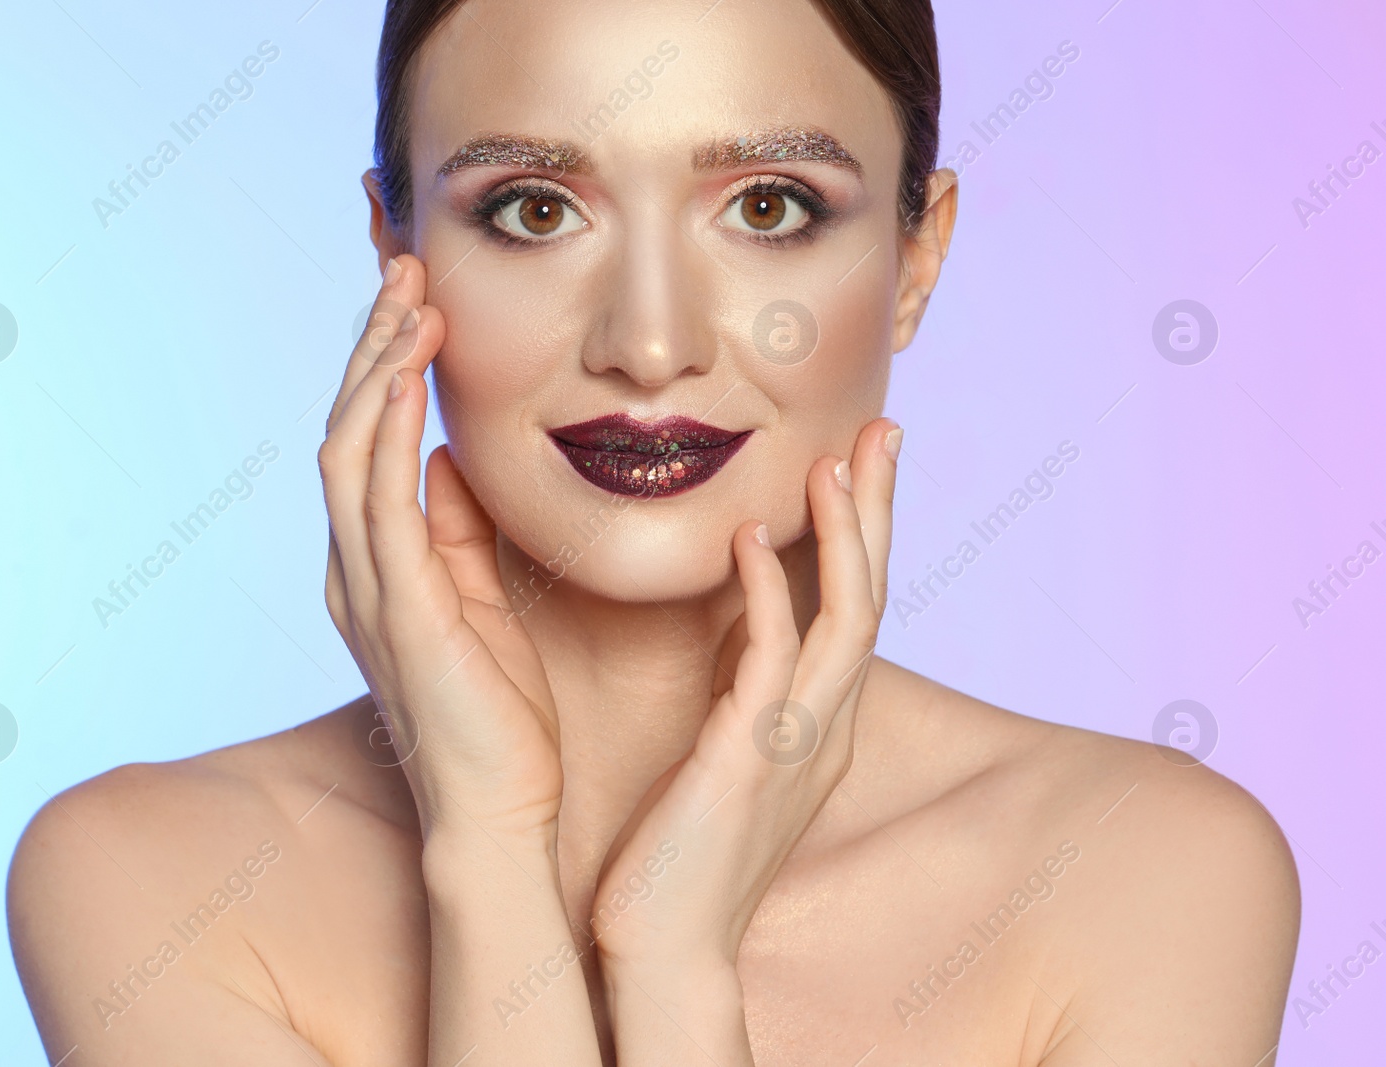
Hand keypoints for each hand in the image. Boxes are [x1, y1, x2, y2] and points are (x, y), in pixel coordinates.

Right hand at [319, 254, 563, 842]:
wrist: (500, 813)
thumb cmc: (498, 719)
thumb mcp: (478, 603)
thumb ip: (454, 534)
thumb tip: (448, 462)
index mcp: (376, 569)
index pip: (367, 446)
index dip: (383, 370)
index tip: (418, 303)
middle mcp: (355, 572)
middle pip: (347, 432)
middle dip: (373, 348)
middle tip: (406, 271)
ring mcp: (367, 591)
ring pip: (350, 454)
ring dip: (375, 371)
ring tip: (408, 299)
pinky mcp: (399, 613)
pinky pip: (381, 506)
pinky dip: (388, 435)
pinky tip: (407, 379)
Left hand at [589, 419, 899, 974]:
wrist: (663, 947)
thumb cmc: (680, 855)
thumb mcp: (725, 754)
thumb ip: (743, 691)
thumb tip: (736, 622)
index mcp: (816, 724)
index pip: (853, 608)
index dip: (861, 532)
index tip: (855, 460)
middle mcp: (824, 727)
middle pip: (873, 596)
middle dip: (879, 510)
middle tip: (882, 428)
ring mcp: (796, 743)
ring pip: (849, 618)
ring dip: (845, 534)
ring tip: (836, 458)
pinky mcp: (752, 759)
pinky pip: (774, 660)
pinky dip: (770, 591)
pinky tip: (753, 537)